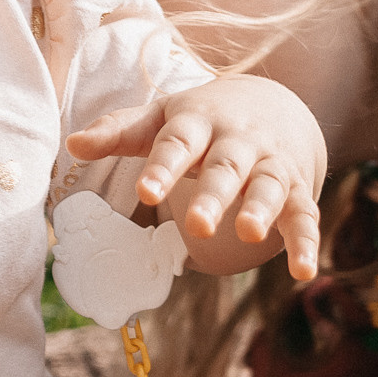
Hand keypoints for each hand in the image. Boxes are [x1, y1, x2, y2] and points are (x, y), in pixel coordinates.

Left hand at [67, 76, 325, 279]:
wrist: (272, 104)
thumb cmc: (200, 121)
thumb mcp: (160, 118)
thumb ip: (119, 132)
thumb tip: (72, 144)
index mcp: (198, 122)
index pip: (177, 143)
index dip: (162, 167)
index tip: (144, 192)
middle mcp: (238, 141)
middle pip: (225, 167)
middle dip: (213, 195)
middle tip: (196, 225)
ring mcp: (270, 164)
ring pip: (268, 185)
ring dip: (262, 209)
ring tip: (250, 234)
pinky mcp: (296, 189)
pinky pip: (304, 215)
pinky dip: (306, 242)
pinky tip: (302, 272)